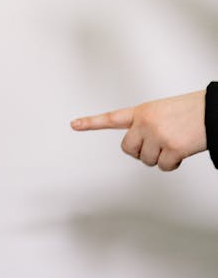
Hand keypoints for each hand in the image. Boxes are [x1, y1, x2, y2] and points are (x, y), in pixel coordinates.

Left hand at [71, 90, 206, 170]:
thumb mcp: (162, 110)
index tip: (74, 124)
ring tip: (175, 143)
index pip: (112, 118)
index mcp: (142, 111)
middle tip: (158, 145)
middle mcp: (145, 123)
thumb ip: (147, 124)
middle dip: (141, 152)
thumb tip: (143, 145)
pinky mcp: (171, 149)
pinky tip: (182, 151)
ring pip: (147, 160)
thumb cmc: (190, 111)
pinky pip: (164, 167)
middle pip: (129, 149)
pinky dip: (173, 164)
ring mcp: (157, 136)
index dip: (92, 122)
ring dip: (160, 158)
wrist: (212, 111)